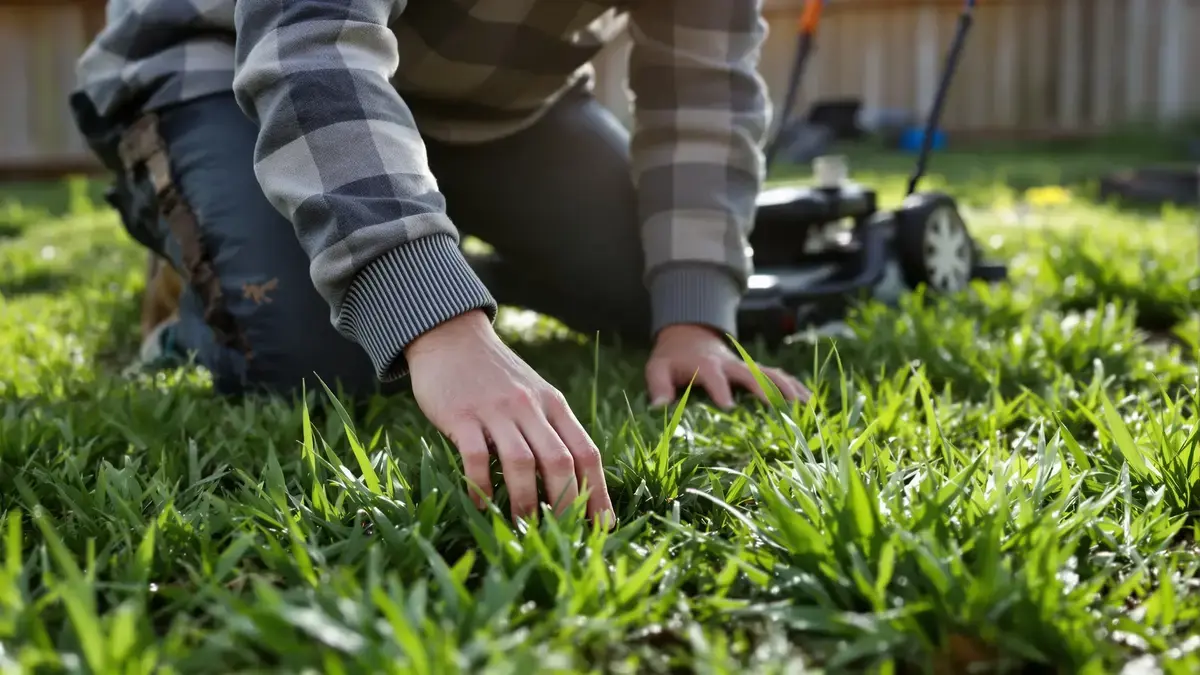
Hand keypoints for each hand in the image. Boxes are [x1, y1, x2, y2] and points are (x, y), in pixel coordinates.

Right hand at [405, 310, 613, 524]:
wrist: (452, 336)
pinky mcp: (461, 414)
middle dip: (565, 504)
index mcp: (553, 405)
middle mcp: (530, 407)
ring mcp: (496, 410)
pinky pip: (477, 456)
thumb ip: (551, 429)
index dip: (597, 492)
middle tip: (562, 536)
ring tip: (521, 528)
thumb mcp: (534, 394)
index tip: (602, 526)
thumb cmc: (496, 375)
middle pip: (559, 461)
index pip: (586, 452)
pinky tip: (481, 504)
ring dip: (524, 501)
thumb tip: (572, 482)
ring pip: (521, 462)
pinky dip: (482, 485)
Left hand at [645, 324, 809, 408]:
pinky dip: (793, 386)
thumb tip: (659, 407)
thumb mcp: (657, 368)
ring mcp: (745, 365)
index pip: (713, 376)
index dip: (720, 390)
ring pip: (770, 373)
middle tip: (776, 407)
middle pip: (750, 373)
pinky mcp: (755, 369)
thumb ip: (657, 385)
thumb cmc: (672, 358)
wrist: (689, 335)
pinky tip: (809, 401)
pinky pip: (777, 376)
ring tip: (804, 405)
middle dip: (764, 388)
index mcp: (705, 365)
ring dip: (787, 387)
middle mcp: (730, 363)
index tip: (728, 407)